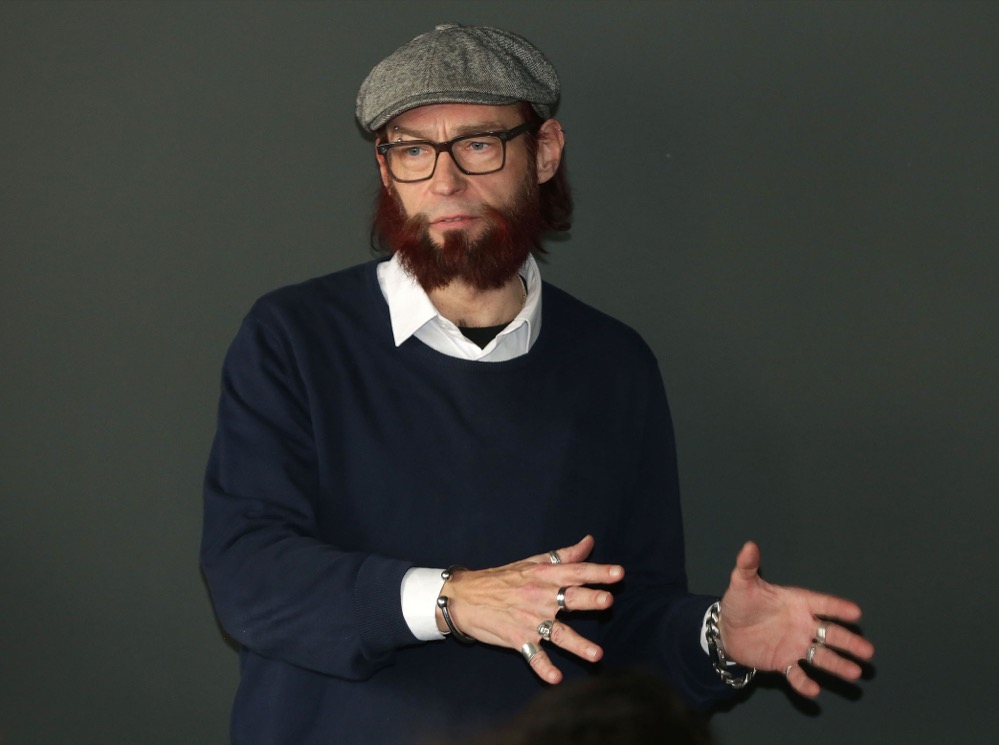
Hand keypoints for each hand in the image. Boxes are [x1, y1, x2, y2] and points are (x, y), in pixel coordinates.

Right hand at [440, 535, 623, 684]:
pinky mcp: (518, 638)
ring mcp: (529, 620)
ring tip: (597, 655)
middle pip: (569, 599)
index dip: (597, 572)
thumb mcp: (532, 563)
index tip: (618, 573)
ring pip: (557, 633)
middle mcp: (540, 597)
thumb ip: (564, 556)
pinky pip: (533, 655)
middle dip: (588, 600)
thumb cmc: (503, 578)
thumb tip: (589, 542)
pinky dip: (543, 668)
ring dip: (577, 644)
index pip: (575, 572)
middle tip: (606, 602)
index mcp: (544, 576)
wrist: (465, 596)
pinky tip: (555, 679)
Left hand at [718, 541, 874, 697]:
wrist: (726, 630)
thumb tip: (749, 545)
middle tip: (867, 651)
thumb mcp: (742, 583)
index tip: (856, 613)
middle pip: (830, 633)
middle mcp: (802, 624)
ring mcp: (795, 645)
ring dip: (837, 664)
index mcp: (797, 602)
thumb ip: (747, 566)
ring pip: (821, 655)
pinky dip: (805, 683)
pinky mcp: (784, 662)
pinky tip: (814, 691)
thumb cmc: (740, 603)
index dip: (838, 608)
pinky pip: (797, 674)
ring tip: (856, 673)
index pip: (822, 603)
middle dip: (849, 642)